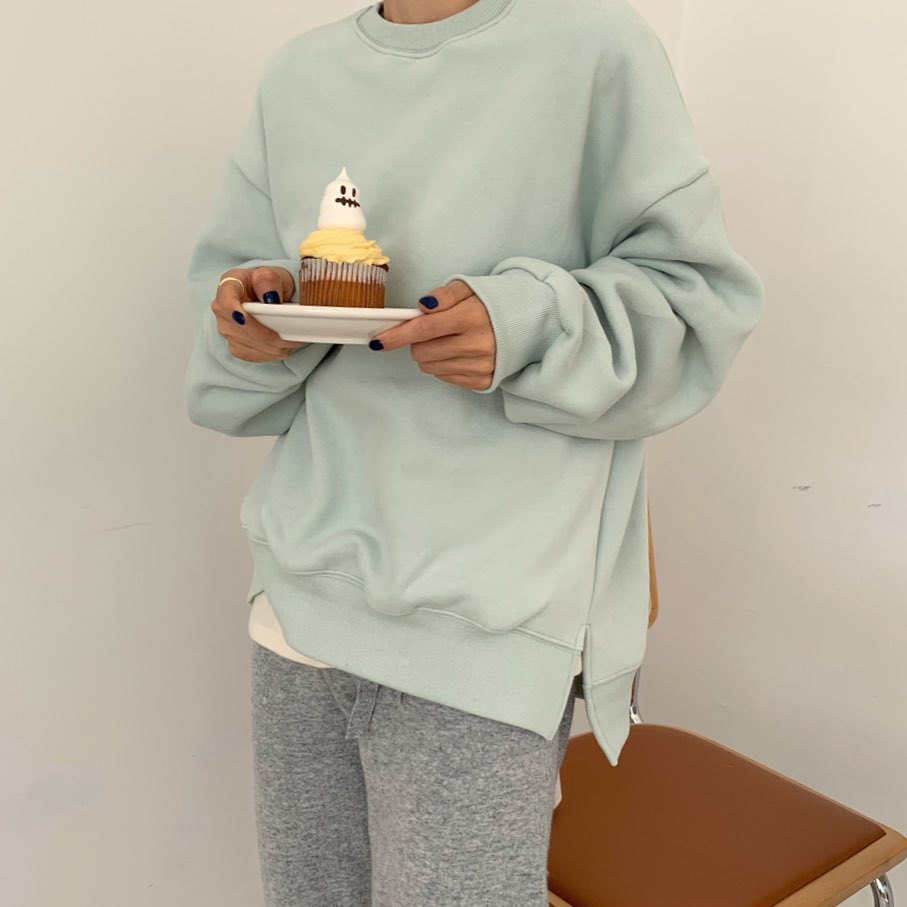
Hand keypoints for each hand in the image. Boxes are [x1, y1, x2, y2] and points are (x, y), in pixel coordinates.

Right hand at [212, 267, 304, 361]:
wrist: (265, 294)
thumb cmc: (266, 283)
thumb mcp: (271, 273)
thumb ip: (268, 280)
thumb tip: (270, 298)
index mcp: (228, 285)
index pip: (226, 300)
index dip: (233, 311)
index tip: (242, 318)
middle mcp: (221, 309)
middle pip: (242, 329)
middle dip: (268, 335)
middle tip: (293, 336)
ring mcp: (226, 329)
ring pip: (250, 344)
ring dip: (274, 346)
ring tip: (293, 340)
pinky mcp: (235, 346)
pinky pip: (253, 354)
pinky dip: (271, 353)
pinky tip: (282, 346)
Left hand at [371, 279, 495, 390]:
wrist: (528, 324)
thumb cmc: (494, 304)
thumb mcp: (470, 288)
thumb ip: (445, 295)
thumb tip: (422, 306)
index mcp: (472, 317)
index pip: (425, 329)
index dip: (398, 335)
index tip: (379, 341)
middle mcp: (477, 345)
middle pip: (422, 352)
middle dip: (419, 341)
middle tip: (434, 330)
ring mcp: (480, 366)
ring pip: (430, 367)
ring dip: (431, 354)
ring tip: (450, 340)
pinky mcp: (482, 381)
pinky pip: (445, 377)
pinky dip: (444, 364)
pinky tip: (459, 352)